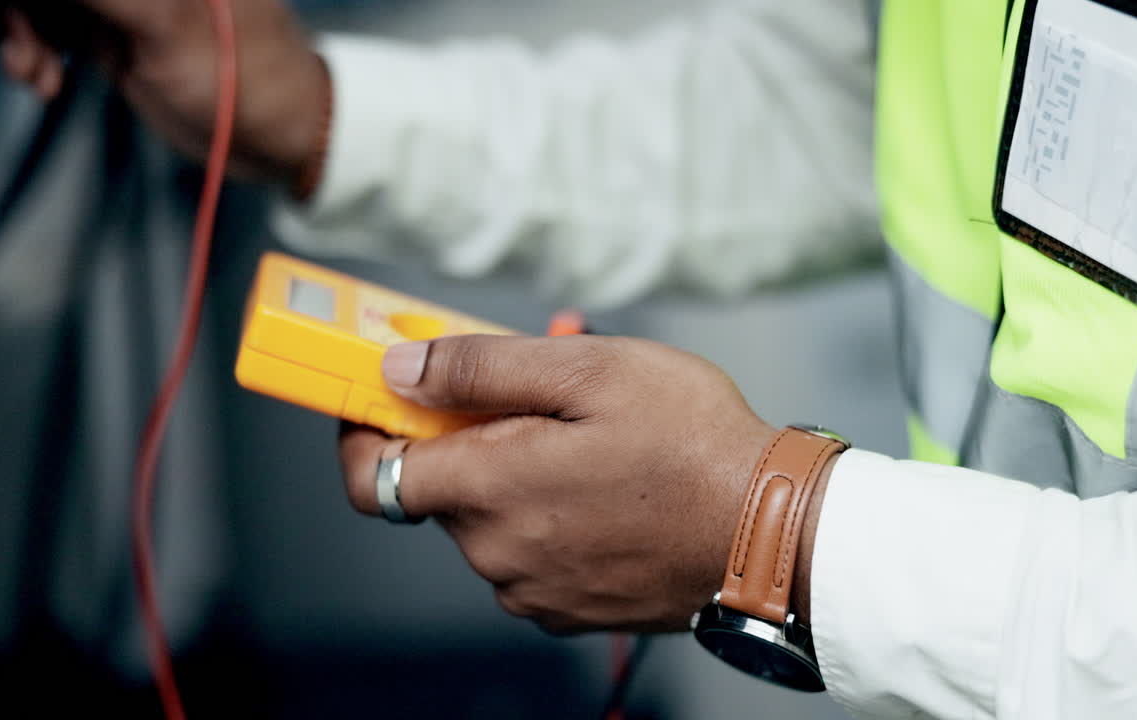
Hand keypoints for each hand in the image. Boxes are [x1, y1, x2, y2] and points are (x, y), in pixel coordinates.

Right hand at [0, 0, 326, 185]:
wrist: (282, 139)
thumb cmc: (244, 81)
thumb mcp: (163, 23)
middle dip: (20, 3)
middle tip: (18, 48)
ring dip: (19, 29)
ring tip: (34, 75)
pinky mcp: (117, 28)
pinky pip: (51, 22)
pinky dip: (35, 49)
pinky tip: (44, 82)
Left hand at [339, 335, 778, 632]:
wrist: (775, 536)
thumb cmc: (694, 446)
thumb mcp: (587, 370)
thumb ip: (479, 368)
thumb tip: (398, 370)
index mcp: (489, 490)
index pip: (372, 475)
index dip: (361, 431)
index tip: (378, 399)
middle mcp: (499, 553)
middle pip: (440, 490)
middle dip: (468, 437)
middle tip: (532, 396)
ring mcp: (535, 588)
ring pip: (489, 520)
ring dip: (513, 475)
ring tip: (585, 436)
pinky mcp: (571, 608)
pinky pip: (529, 552)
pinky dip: (545, 514)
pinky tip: (602, 484)